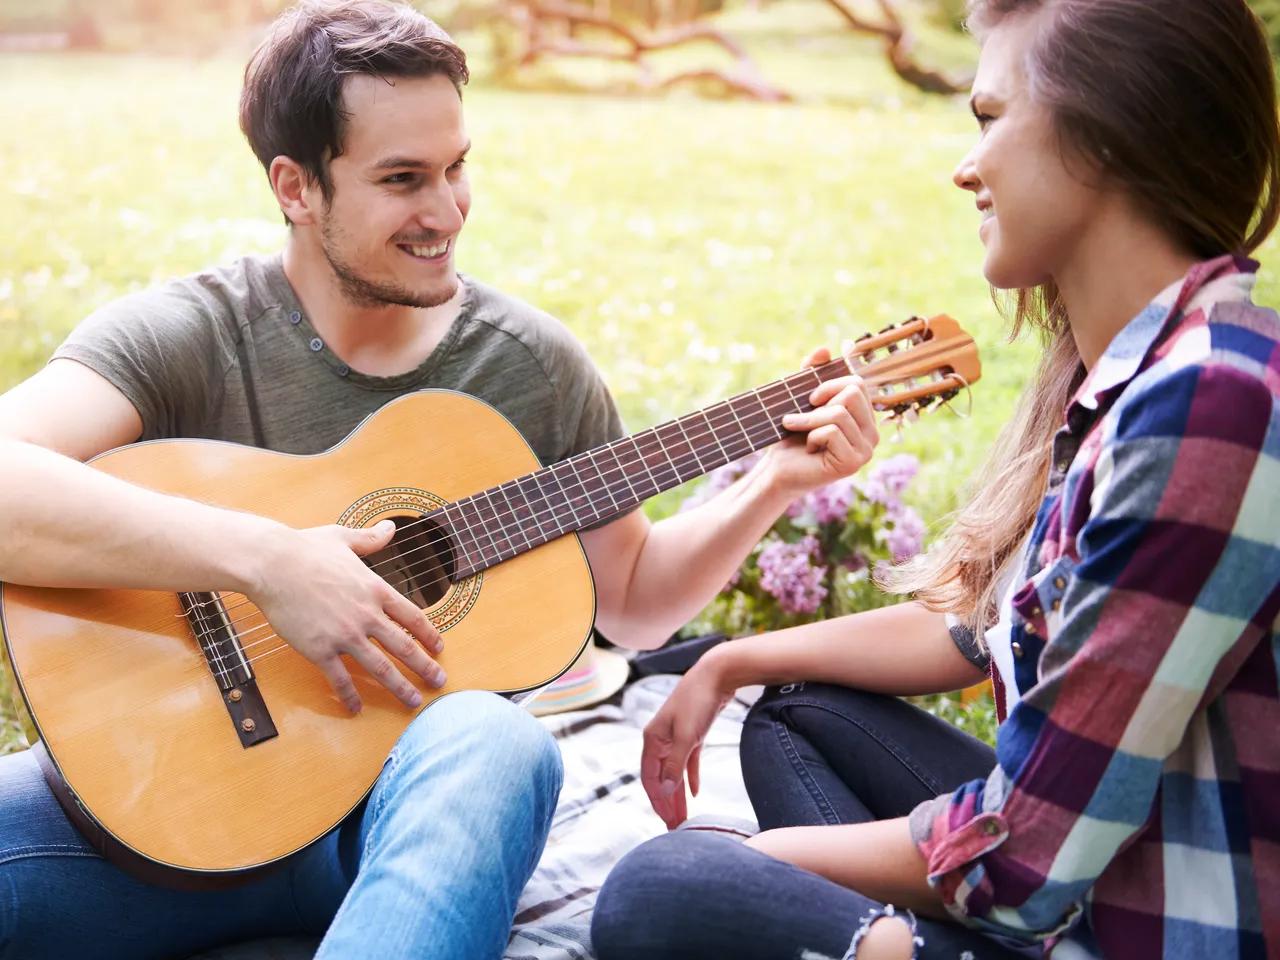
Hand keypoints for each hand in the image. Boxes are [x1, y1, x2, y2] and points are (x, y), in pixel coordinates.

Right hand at [247, 519, 445, 713]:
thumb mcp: (344, 538)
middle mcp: (366, 614)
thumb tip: (389, 527)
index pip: (412, 617)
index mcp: (375, 589)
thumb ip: (370, 538)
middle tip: (439, 681)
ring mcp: (344, 634)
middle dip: (425, 667)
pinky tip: (357, 708)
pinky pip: (339, 678)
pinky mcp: (319, 649)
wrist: (271, 563)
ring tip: (413, 702)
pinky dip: (350, 695)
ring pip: (380, 668)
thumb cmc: (305, 548)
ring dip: (399, 687)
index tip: (439, 648)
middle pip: (404, 647)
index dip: (429, 634)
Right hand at [641, 654, 735, 828]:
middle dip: (667, 802)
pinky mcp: (692, 734)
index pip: (649, 777)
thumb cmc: (698, 702)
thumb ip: (676, 765)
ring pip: (674, 771)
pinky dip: (690, 776)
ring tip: (684, 815)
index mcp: (652, 739)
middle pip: (661, 777)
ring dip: (678, 793)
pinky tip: (695, 792)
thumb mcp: (687, 737)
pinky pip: (688, 761)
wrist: (717, 674)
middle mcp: (661, 739)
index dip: (657, 800)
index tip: (667, 821)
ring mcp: (676, 736)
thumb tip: (666, 790)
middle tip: (676, 827)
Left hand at [760, 346, 878, 497]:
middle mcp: (872, 435)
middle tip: (802, 420)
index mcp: (865, 418)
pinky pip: (831, 432)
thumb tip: (824, 349)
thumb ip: (813, 373)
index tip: (810, 400)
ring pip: (838, 413)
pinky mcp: (852, 463)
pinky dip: (811, 436)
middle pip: (851, 394)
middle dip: (818, 404)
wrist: (778, 469)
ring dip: (809, 421)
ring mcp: (865, 451)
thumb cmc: (792, 436)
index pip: (857, 384)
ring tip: (800, 433)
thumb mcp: (802, 399)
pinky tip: (810, 450)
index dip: (829, 385)